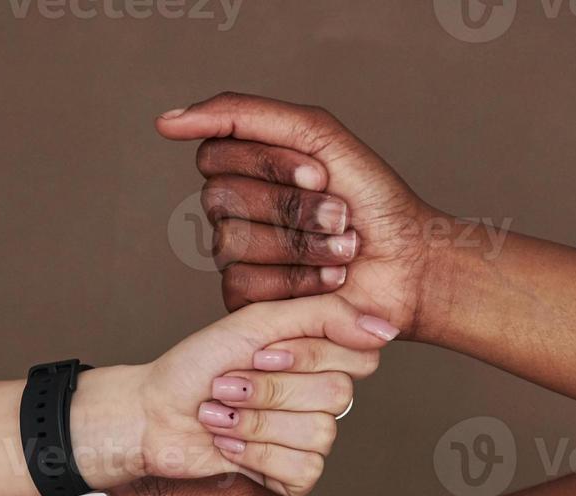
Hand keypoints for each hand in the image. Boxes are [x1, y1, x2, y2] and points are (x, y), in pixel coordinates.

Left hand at [72, 293, 395, 495]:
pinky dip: (255, 452)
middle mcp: (321, 400)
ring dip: (257, 420)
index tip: (260, 352)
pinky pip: (304, 467)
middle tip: (227, 384)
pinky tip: (225, 445)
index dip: (308, 355)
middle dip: (271, 388)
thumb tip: (386, 326)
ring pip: (320, 432)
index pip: (359, 355)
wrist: (150, 416)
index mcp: (319, 358)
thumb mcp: (258, 324)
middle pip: (338, 393)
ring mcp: (309, 442)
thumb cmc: (196, 367)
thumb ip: (323, 315)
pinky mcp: (293, 479)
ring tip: (218, 414)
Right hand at [156, 92, 450, 333]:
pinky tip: (329, 281)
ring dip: (303, 244)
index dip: (270, 164)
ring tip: (342, 249)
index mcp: (244, 166)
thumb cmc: (373, 201)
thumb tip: (167, 122)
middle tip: (339, 215)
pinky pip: (243, 283)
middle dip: (291, 206)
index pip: (216, 152)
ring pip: (233, 242)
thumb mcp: (317, 136)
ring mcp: (235, 256)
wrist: (409, 263)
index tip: (319, 174)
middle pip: (221, 197)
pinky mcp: (245, 300)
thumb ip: (244, 116)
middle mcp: (233, 210)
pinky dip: (297, 281)